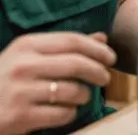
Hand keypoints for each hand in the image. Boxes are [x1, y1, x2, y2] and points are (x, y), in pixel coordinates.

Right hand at [0, 31, 114, 134]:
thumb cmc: (5, 80)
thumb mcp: (28, 57)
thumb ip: (63, 47)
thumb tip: (101, 38)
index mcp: (26, 46)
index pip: (72, 41)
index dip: (97, 49)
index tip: (110, 57)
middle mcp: (23, 66)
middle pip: (76, 64)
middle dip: (98, 71)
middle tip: (105, 78)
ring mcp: (20, 92)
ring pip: (72, 91)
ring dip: (85, 95)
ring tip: (82, 96)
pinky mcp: (20, 117)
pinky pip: (62, 114)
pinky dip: (70, 113)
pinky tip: (65, 112)